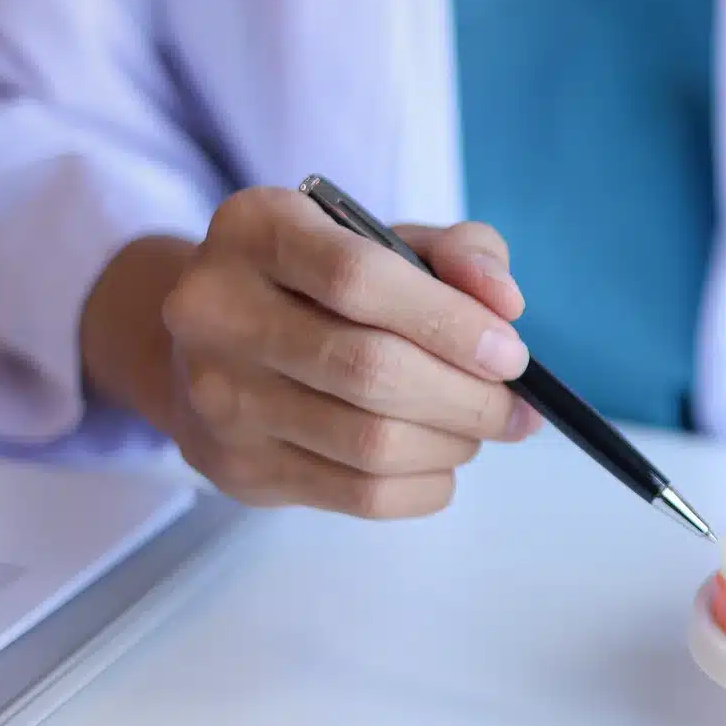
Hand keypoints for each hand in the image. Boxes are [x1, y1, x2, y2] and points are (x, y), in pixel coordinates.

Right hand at [80, 186, 541, 517]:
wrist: (211, 342)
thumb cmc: (322, 283)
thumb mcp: (388, 239)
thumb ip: (461, 253)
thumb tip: (505, 305)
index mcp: (257, 230)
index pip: (360, 278)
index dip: (451, 322)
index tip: (510, 354)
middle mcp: (216, 310)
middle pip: (371, 370)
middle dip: (468, 398)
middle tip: (514, 408)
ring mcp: (219, 396)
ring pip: (371, 444)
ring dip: (452, 443)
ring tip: (476, 428)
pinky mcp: (236, 466)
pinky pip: (360, 495)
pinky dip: (425, 485)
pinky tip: (439, 461)